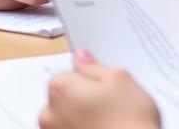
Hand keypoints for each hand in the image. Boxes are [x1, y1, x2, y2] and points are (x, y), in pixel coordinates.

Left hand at [40, 51, 159, 128]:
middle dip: (83, 99)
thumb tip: (81, 57)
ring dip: (83, 118)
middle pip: (64, 99)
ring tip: (110, 122)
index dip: (88, 79)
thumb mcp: (120, 80)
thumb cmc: (129, 120)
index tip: (104, 86)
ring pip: (68, 119)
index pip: (67, 75)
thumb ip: (95, 67)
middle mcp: (49, 115)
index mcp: (61, 89)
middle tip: (111, 105)